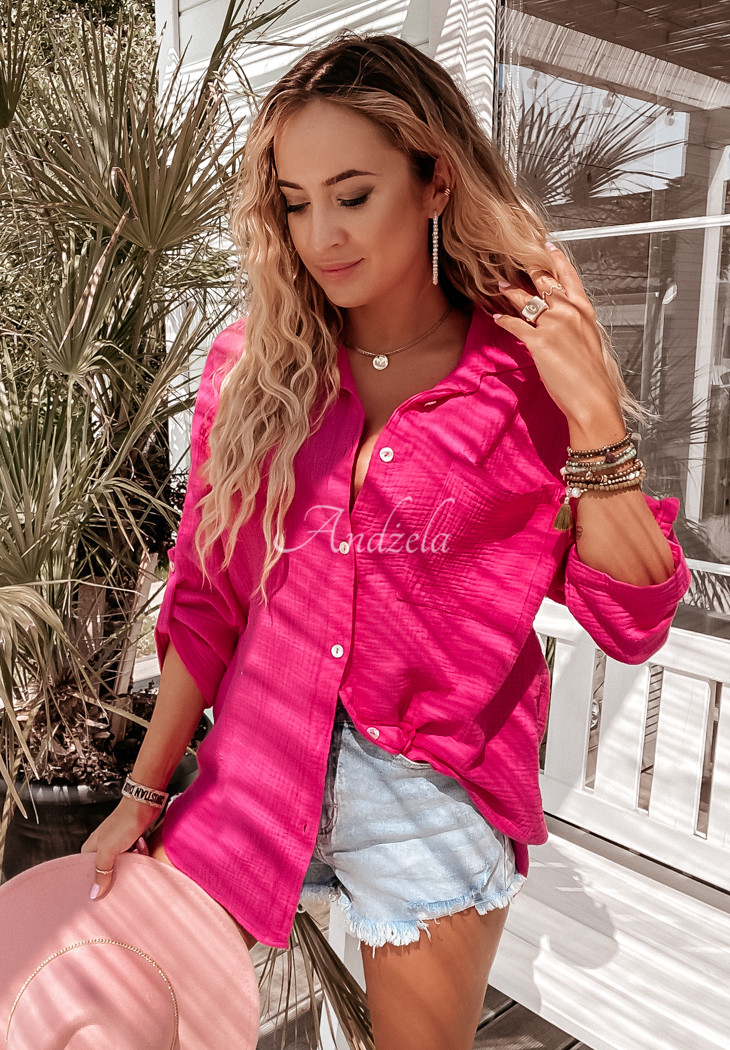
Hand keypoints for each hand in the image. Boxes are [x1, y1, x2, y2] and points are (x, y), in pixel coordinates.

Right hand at [80, 796, 156, 900]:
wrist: (144, 803)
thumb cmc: (124, 822)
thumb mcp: (108, 849)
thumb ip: (101, 871)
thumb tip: (95, 893)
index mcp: (91, 849)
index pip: (88, 873)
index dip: (95, 884)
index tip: (103, 893)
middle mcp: (102, 847)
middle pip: (107, 871)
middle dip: (118, 873)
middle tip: (126, 873)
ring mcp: (117, 845)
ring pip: (123, 864)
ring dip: (132, 861)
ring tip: (136, 852)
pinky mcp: (130, 842)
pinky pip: (134, 856)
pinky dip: (140, 852)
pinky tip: (141, 845)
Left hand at [491, 243, 624, 445]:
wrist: (593, 398)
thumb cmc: (592, 376)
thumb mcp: (589, 342)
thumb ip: (574, 326)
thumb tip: (559, 322)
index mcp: (585, 312)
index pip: (568, 277)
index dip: (556, 259)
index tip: (546, 246)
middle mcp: (569, 312)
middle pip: (544, 282)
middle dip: (526, 270)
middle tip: (512, 261)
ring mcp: (554, 325)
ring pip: (526, 300)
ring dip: (510, 291)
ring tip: (499, 284)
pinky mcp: (539, 341)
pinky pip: (515, 324)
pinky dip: (503, 319)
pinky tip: (496, 316)